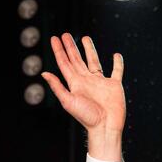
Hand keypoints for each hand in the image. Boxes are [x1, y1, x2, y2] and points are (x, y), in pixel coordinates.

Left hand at [42, 33, 124, 161]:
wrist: (105, 127)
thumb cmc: (86, 117)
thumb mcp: (68, 101)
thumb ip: (57, 87)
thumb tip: (44, 73)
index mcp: (75, 84)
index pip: (65, 64)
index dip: (59, 51)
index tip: (54, 38)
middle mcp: (86, 81)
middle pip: (77, 60)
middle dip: (71, 47)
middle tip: (65, 35)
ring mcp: (100, 82)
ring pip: (94, 61)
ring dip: (89, 50)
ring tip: (85, 38)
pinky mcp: (114, 85)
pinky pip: (116, 71)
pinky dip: (117, 63)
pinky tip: (116, 55)